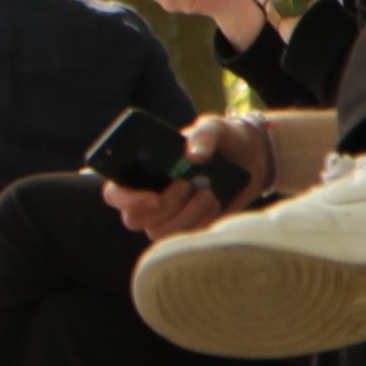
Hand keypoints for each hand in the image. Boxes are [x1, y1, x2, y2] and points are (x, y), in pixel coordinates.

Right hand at [101, 116, 261, 242]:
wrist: (250, 158)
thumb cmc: (223, 139)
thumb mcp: (214, 128)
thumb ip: (203, 135)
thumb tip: (193, 156)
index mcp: (140, 171)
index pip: (114, 194)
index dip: (127, 200)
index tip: (154, 196)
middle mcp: (148, 195)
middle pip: (133, 219)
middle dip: (164, 207)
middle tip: (186, 185)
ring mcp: (167, 214)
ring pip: (159, 232)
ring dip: (184, 216)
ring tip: (207, 193)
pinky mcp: (188, 225)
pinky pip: (185, 236)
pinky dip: (201, 221)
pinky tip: (215, 202)